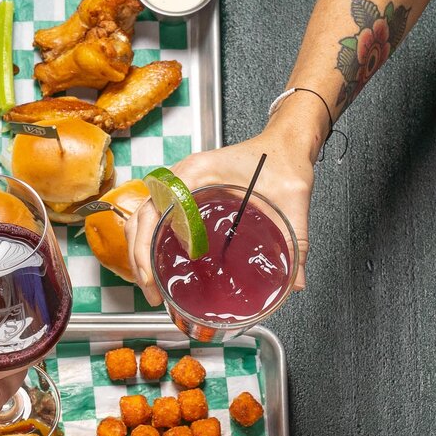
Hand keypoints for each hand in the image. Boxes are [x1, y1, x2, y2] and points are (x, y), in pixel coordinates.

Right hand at [126, 129, 315, 305]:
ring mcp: (182, 182)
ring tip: (151, 284)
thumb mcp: (292, 200)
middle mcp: (182, 175)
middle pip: (141, 218)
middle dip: (139, 258)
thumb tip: (296, 283)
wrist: (286, 142)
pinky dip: (150, 239)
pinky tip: (160, 262)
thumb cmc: (284, 159)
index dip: (145, 248)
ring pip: (144, 218)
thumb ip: (297, 240)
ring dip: (139, 251)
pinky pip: (157, 215)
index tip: (152, 277)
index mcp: (198, 172)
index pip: (154, 210)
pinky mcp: (188, 191)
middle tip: (153, 293)